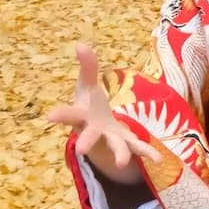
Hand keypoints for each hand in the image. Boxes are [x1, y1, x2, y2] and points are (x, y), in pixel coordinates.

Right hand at [47, 43, 155, 183]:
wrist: (98, 129)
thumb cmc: (89, 106)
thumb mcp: (87, 85)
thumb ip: (87, 66)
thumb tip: (80, 44)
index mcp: (81, 116)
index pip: (69, 114)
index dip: (61, 115)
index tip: (50, 116)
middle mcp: (94, 131)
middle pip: (89, 136)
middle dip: (86, 142)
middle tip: (81, 151)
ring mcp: (111, 139)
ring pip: (115, 147)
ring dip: (120, 154)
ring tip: (122, 163)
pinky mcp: (126, 142)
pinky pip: (137, 148)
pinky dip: (147, 153)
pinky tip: (158, 159)